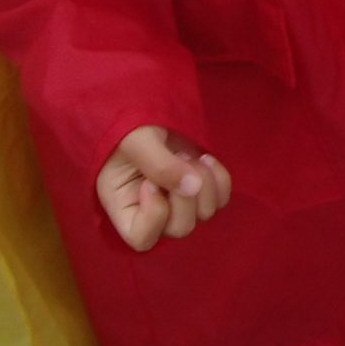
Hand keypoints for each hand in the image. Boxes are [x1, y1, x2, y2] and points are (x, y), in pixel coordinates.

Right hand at [96, 124, 233, 251]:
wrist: (146, 106)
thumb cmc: (130, 125)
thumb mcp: (136, 141)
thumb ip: (159, 165)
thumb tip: (193, 188)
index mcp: (123, 207)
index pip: (142, 239)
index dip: (154, 215)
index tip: (150, 182)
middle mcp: (152, 212)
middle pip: (181, 227)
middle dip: (185, 194)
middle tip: (177, 159)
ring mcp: (178, 202)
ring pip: (205, 214)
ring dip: (204, 183)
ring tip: (188, 155)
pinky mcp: (200, 188)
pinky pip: (221, 199)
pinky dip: (220, 180)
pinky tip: (206, 158)